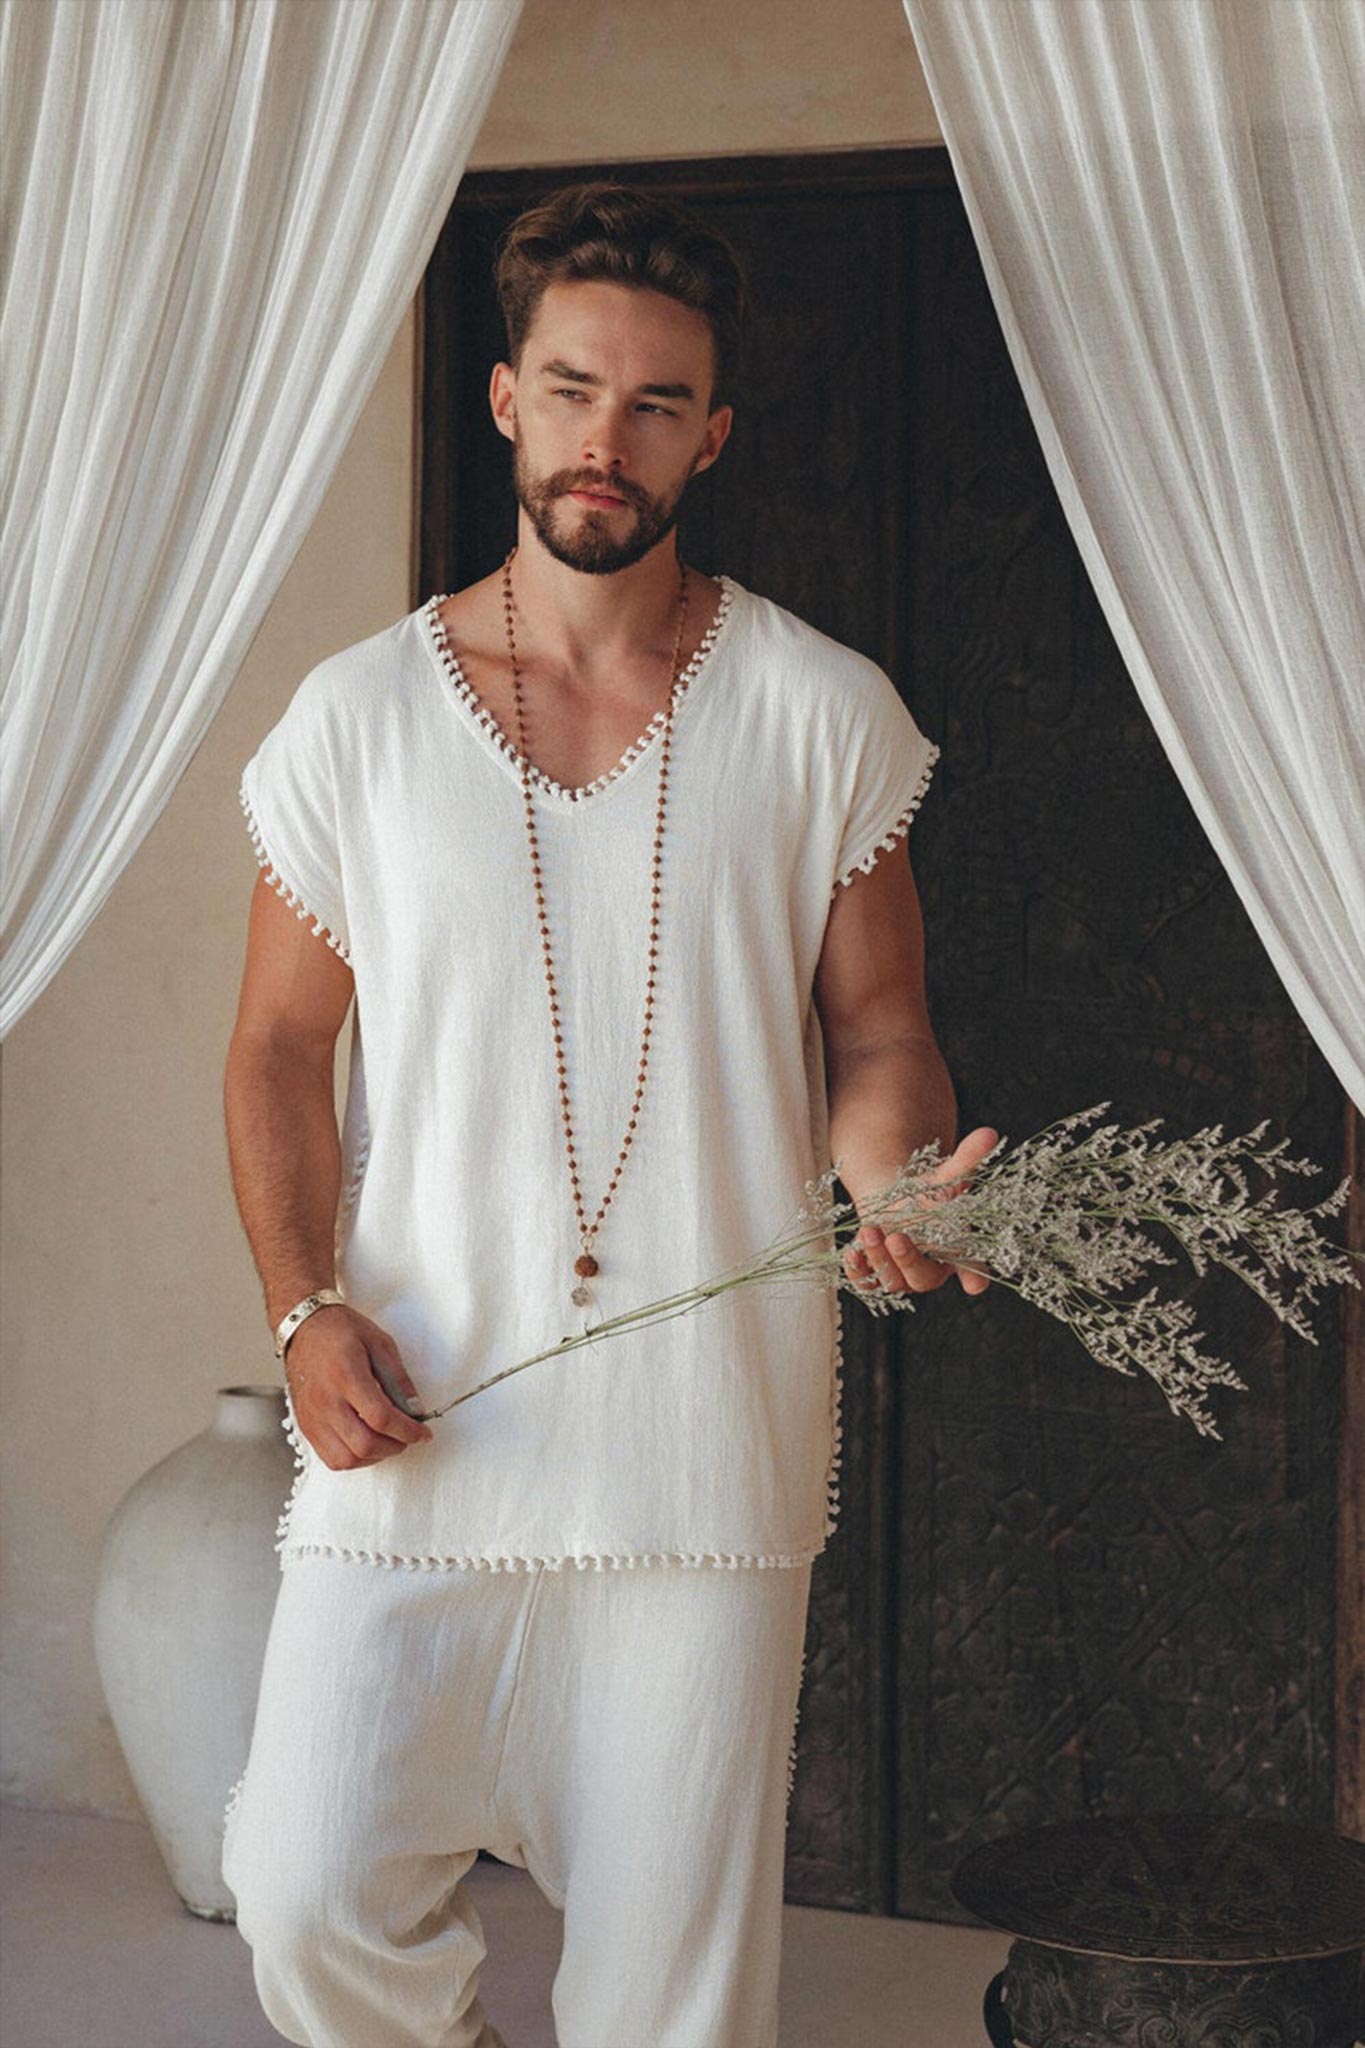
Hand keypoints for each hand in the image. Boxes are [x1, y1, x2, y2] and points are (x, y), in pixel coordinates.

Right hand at [285, 1304, 433, 1467]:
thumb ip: (399, 1379)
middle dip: (395, 1446)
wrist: (303, 1328)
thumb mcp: (379, 1343)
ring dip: (375, 1456)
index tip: (423, 1433)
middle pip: (364, 1444)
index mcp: (346, 1376)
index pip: (381, 1418)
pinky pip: (330, 1458)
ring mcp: (312, 1417)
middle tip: (408, 1436)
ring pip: (346, 1459)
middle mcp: (325, 1401)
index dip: (408, 1431)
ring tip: (388, 1440)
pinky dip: (354, 1459)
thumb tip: (416, 1410)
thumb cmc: (341, 1331)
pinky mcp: (306, 1426)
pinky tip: (366, 1443)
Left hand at [843, 1126, 997, 1298]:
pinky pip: (867, 1283)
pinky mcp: (876, 1275)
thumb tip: (989, 1133)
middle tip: (896, 1238)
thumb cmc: (927, 1194)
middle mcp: (930, 1270)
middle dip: (908, 1260)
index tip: (974, 1286)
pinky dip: (858, 1271)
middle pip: (924, 1277)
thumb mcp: (946, 1177)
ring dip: (880, 1258)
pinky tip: (850, 1253)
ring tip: (868, 1230)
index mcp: (955, 1250)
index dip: (972, 1276)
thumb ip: (967, 1160)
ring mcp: (902, 1277)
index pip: (969, 1266)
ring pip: (893, 1281)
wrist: (892, 1201)